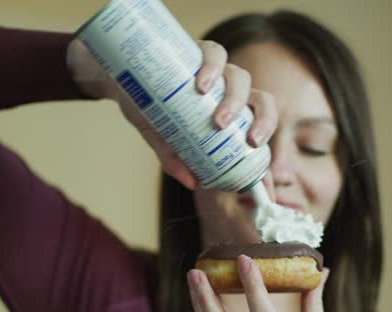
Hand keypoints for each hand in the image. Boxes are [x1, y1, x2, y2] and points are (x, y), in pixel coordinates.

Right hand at [67, 38, 277, 194]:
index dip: (271, 148)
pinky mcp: (197, 50)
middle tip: (249, 141)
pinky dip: (212, 67)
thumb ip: (176, 160)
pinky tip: (203, 83)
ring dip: (236, 100)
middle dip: (263, 121)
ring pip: (240, 78)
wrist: (120, 82)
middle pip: (261, 100)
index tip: (268, 169)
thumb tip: (193, 183)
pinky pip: (215, 53)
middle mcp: (229, 89)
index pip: (260, 124)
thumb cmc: (150, 112)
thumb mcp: (162, 141)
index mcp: (232, 112)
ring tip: (219, 121)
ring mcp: (215, 69)